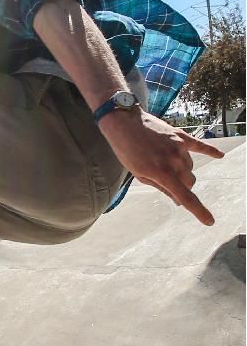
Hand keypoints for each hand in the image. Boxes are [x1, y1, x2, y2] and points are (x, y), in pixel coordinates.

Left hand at [98, 109, 224, 224]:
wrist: (124, 124)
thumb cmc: (127, 151)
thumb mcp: (138, 174)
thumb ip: (161, 187)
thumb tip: (177, 200)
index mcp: (162, 174)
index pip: (185, 197)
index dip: (198, 211)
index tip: (209, 221)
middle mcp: (175, 161)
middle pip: (189, 182)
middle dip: (182, 186)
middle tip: (169, 183)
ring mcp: (180, 148)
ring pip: (190, 167)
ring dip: (183, 171)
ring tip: (164, 163)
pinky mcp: (181, 136)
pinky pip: (201, 146)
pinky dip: (211, 151)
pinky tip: (220, 156)